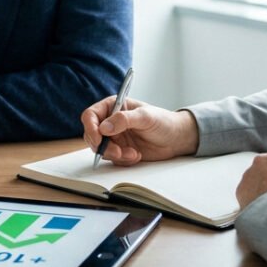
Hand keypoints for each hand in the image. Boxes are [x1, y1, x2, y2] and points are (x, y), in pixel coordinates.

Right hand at [80, 96, 199, 164]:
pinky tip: (136, 155)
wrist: (175, 139)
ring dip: (114, 155)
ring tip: (132, 153)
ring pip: (100, 149)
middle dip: (103, 146)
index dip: (91, 127)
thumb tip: (104, 127)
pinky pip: (112, 159)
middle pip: (92, 135)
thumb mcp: (145, 117)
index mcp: (113, 106)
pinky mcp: (119, 150)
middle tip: (118, 152)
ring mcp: (114, 137)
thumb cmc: (163, 121)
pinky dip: (122, 160)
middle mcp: (110, 122)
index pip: (91, 115)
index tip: (99, 139)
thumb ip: (124, 120)